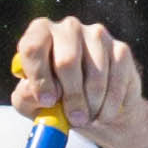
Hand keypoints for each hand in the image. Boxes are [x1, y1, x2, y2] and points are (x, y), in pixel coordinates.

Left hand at [13, 16, 147, 147]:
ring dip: (93, 104)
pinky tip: (105, 113)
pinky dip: (110, 104)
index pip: (33, 47)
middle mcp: (68, 28)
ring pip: (95, 74)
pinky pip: (117, 80)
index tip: (48, 101)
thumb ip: (25, 97)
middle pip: (67, 61)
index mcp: (40, 34)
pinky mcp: (121, 49)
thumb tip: (38, 94)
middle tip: (75, 119)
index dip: (39, 77)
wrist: (94, 110)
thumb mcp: (32, 103)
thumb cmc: (56, 102)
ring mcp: (96, 35)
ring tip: (89, 117)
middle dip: (72, 97)